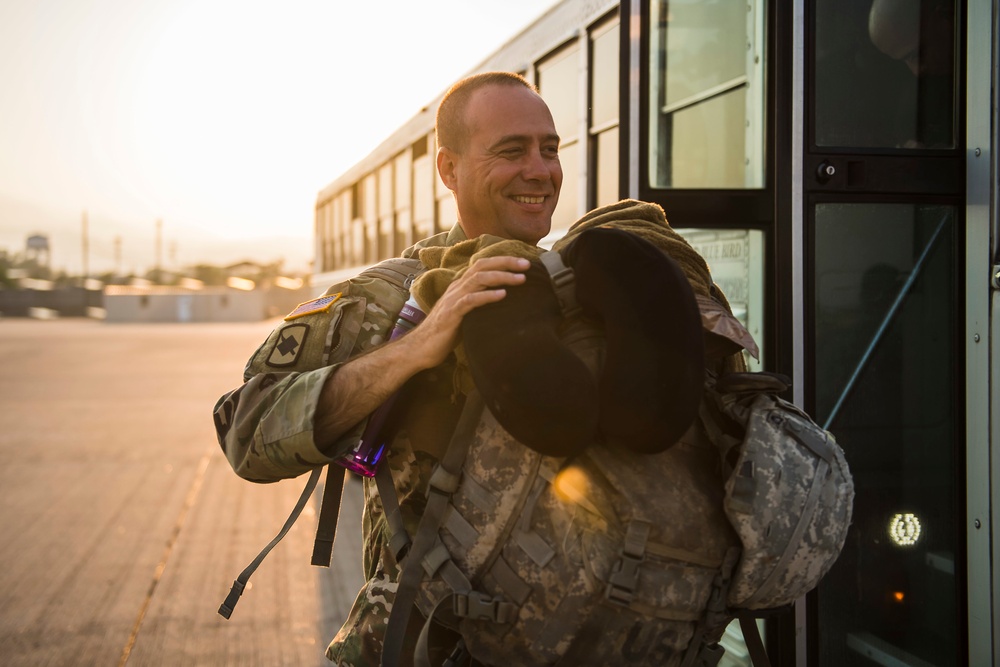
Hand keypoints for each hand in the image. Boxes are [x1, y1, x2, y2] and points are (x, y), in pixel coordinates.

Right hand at [401, 255, 530, 369]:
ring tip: (521, 279)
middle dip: (506, 263)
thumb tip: (503, 302)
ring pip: (478, 279)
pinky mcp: (452, 314)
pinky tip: (502, 295)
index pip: (483, 265)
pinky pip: (471, 300)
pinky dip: (487, 296)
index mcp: (461, 286)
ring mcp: (453, 299)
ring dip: (501, 277)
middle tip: (527, 265)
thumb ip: (478, 303)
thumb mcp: (465, 313)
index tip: (524, 263)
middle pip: (482, 266)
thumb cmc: (446, 332)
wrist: (421, 348)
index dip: (503, 261)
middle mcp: (457, 288)